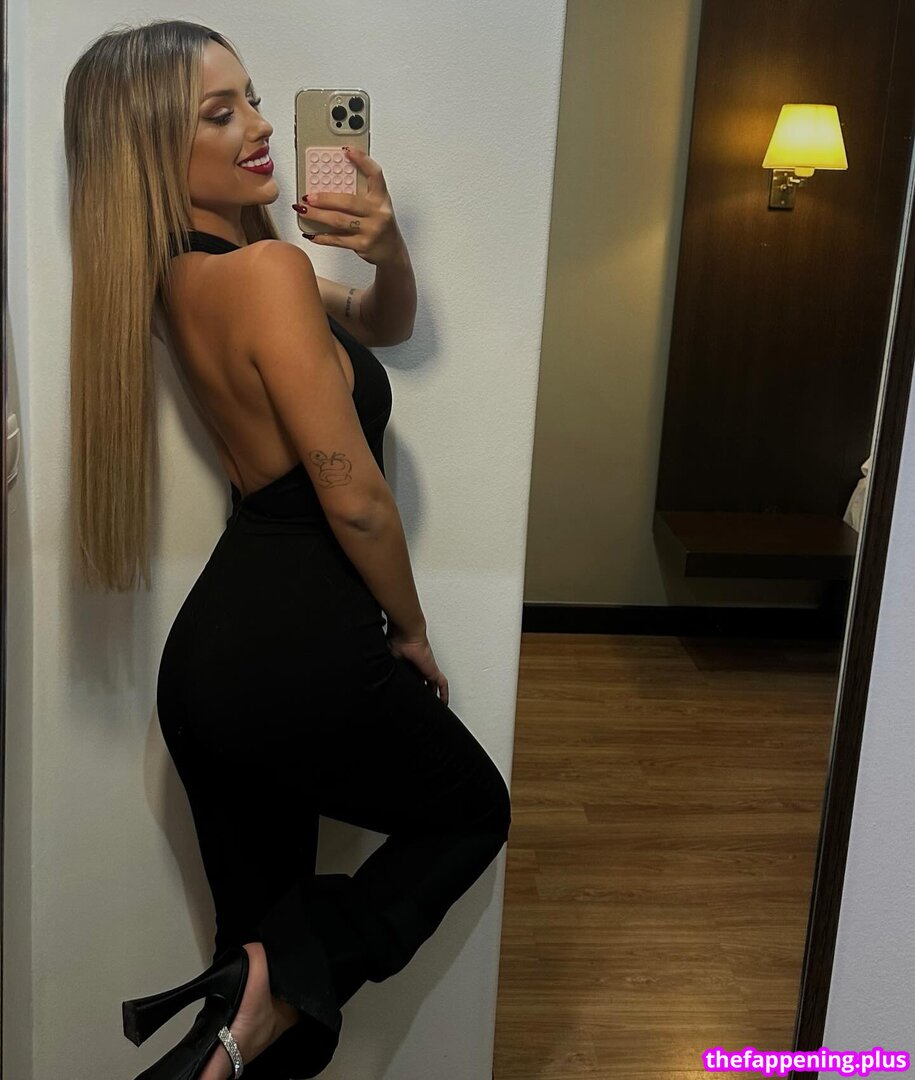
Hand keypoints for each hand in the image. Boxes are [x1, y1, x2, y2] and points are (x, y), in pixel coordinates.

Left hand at [292, 146, 404, 265]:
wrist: (391, 251)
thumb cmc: (379, 224)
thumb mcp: (376, 205)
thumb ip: (360, 194)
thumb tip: (329, 184)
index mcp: (381, 198)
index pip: (375, 174)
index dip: (362, 160)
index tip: (346, 151)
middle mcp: (378, 213)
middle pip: (348, 201)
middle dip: (325, 198)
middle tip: (309, 196)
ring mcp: (371, 230)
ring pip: (339, 220)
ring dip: (318, 215)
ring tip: (304, 210)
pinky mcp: (363, 245)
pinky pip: (338, 240)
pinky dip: (322, 237)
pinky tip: (311, 234)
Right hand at [387, 629, 449, 706]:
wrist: (406, 634)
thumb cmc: (397, 641)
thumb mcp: (386, 659)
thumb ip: (384, 669)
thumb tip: (375, 679)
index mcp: (407, 666)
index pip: (411, 681)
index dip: (411, 690)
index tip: (409, 699)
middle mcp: (418, 668)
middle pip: (423, 685)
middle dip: (423, 695)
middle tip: (421, 706)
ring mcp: (426, 669)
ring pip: (433, 686)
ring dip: (433, 696)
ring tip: (433, 708)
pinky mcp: (433, 671)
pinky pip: (442, 685)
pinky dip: (444, 694)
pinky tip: (444, 703)